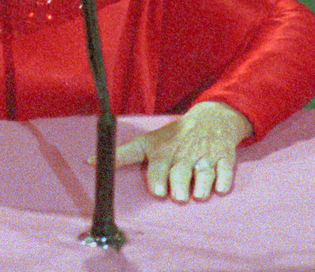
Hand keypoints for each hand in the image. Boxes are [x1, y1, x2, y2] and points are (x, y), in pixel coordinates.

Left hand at [113, 101, 253, 201]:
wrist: (210, 119)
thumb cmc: (172, 137)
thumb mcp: (146, 142)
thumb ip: (121, 156)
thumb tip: (89, 162)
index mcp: (163, 151)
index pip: (158, 165)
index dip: (158, 179)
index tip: (158, 191)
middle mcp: (183, 154)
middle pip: (181, 173)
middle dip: (179, 186)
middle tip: (177, 195)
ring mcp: (205, 155)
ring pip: (204, 174)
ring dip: (201, 186)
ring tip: (197, 194)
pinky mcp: (225, 157)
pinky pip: (225, 172)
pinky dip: (223, 181)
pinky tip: (219, 187)